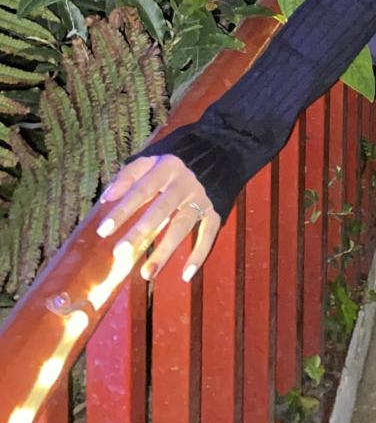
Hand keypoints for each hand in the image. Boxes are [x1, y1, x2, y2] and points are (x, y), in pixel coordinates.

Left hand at [97, 155, 220, 282]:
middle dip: (140, 232)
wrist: (224, 147)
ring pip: (182, 226)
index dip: (122, 209)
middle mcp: (185, 182)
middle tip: (120, 253)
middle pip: (161, 209)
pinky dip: (199, 254)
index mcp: (167, 167)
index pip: (141, 189)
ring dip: (165, 251)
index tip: (102, 231)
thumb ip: (129, 174)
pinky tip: (185, 275)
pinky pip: (208, 234)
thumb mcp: (154, 157)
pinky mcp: (216, 209)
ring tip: (146, 275)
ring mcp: (202, 197)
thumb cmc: (179, 158)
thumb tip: (106, 198)